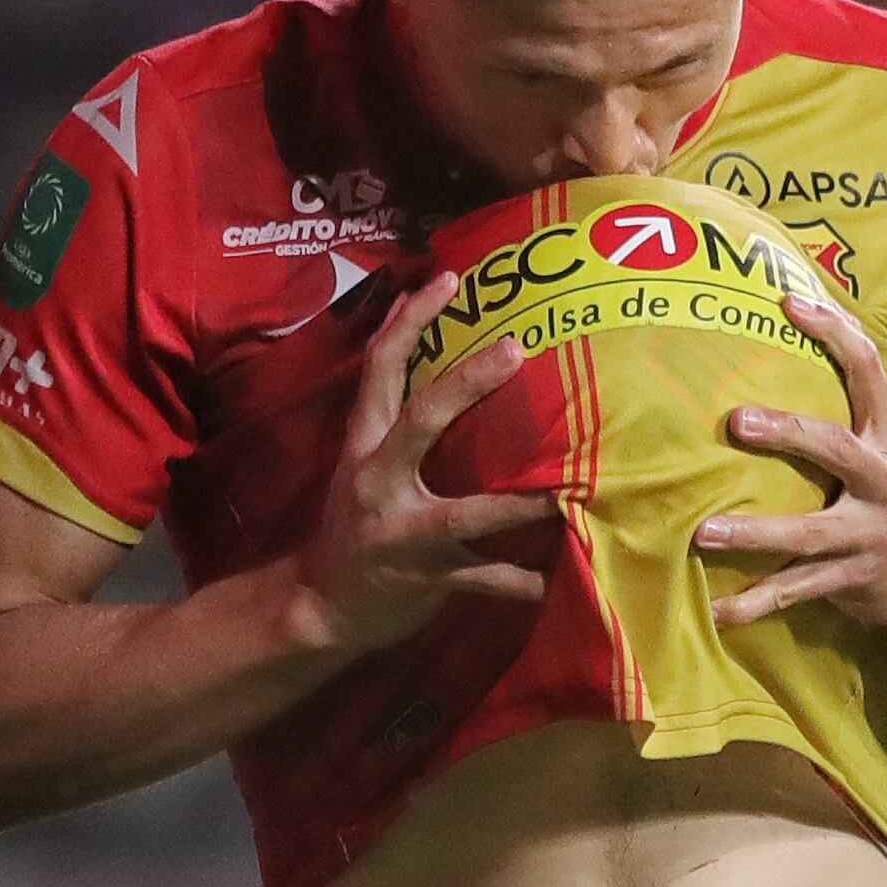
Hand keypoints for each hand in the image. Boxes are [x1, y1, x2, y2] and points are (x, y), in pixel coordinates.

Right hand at [287, 270, 556, 652]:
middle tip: (516, 348)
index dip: (409, 322)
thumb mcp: (364, 462)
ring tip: (566, 490)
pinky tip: (554, 577)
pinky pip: (483, 579)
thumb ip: (395, 410)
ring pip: (466, 513)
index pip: (379, 370)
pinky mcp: (428, 579)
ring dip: (519, 504)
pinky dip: (521, 581)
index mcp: (363, 446)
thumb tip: (424, 328)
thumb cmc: (357, 523)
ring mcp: (404, 534)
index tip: (447, 279)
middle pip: (420, 420)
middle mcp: (379, 482)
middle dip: (466, 383)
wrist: (319, 607)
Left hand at [695, 294, 886, 631]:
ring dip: (755, 533)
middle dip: (787, 433)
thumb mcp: (886, 448)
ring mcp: (870, 535)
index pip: (868, 370)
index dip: (833, 333)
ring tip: (703, 533)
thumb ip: (848, 406)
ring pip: (809, 534)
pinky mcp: (854, 580)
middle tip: (736, 421)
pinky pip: (798, 591)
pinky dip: (755, 603)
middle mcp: (885, 481)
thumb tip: (793, 326)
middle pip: (836, 449)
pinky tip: (716, 612)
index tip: (789, 303)